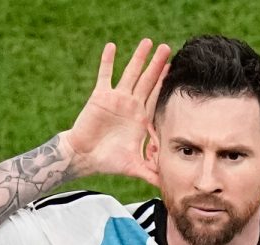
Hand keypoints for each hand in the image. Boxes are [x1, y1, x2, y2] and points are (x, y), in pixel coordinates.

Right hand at [63, 39, 170, 184]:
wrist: (84, 157)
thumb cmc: (108, 162)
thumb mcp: (135, 167)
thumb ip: (152, 173)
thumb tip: (169, 187)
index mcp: (140, 118)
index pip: (156, 97)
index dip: (165, 84)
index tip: (175, 70)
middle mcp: (130, 105)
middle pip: (147, 81)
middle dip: (157, 65)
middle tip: (167, 48)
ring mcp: (116, 99)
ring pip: (130, 74)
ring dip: (138, 58)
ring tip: (148, 42)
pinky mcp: (101, 96)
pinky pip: (104, 75)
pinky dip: (108, 61)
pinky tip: (112, 46)